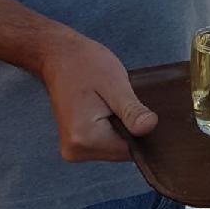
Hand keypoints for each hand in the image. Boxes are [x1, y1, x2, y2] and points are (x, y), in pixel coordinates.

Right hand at [40, 32, 157, 160]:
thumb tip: (150, 127)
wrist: (59, 57)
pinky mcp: (75, 145)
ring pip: (113, 148)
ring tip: (109, 103)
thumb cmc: (85, 65)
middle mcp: (75, 150)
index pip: (130, 149)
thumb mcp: (114, 84)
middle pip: (120, 151)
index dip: (139, 130)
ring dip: (119, 129)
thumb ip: (132, 110)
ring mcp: (72, 150)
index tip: (132, 106)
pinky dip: (110, 129)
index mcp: (84, 138)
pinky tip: (104, 110)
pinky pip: (103, 144)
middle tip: (118, 101)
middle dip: (127, 129)